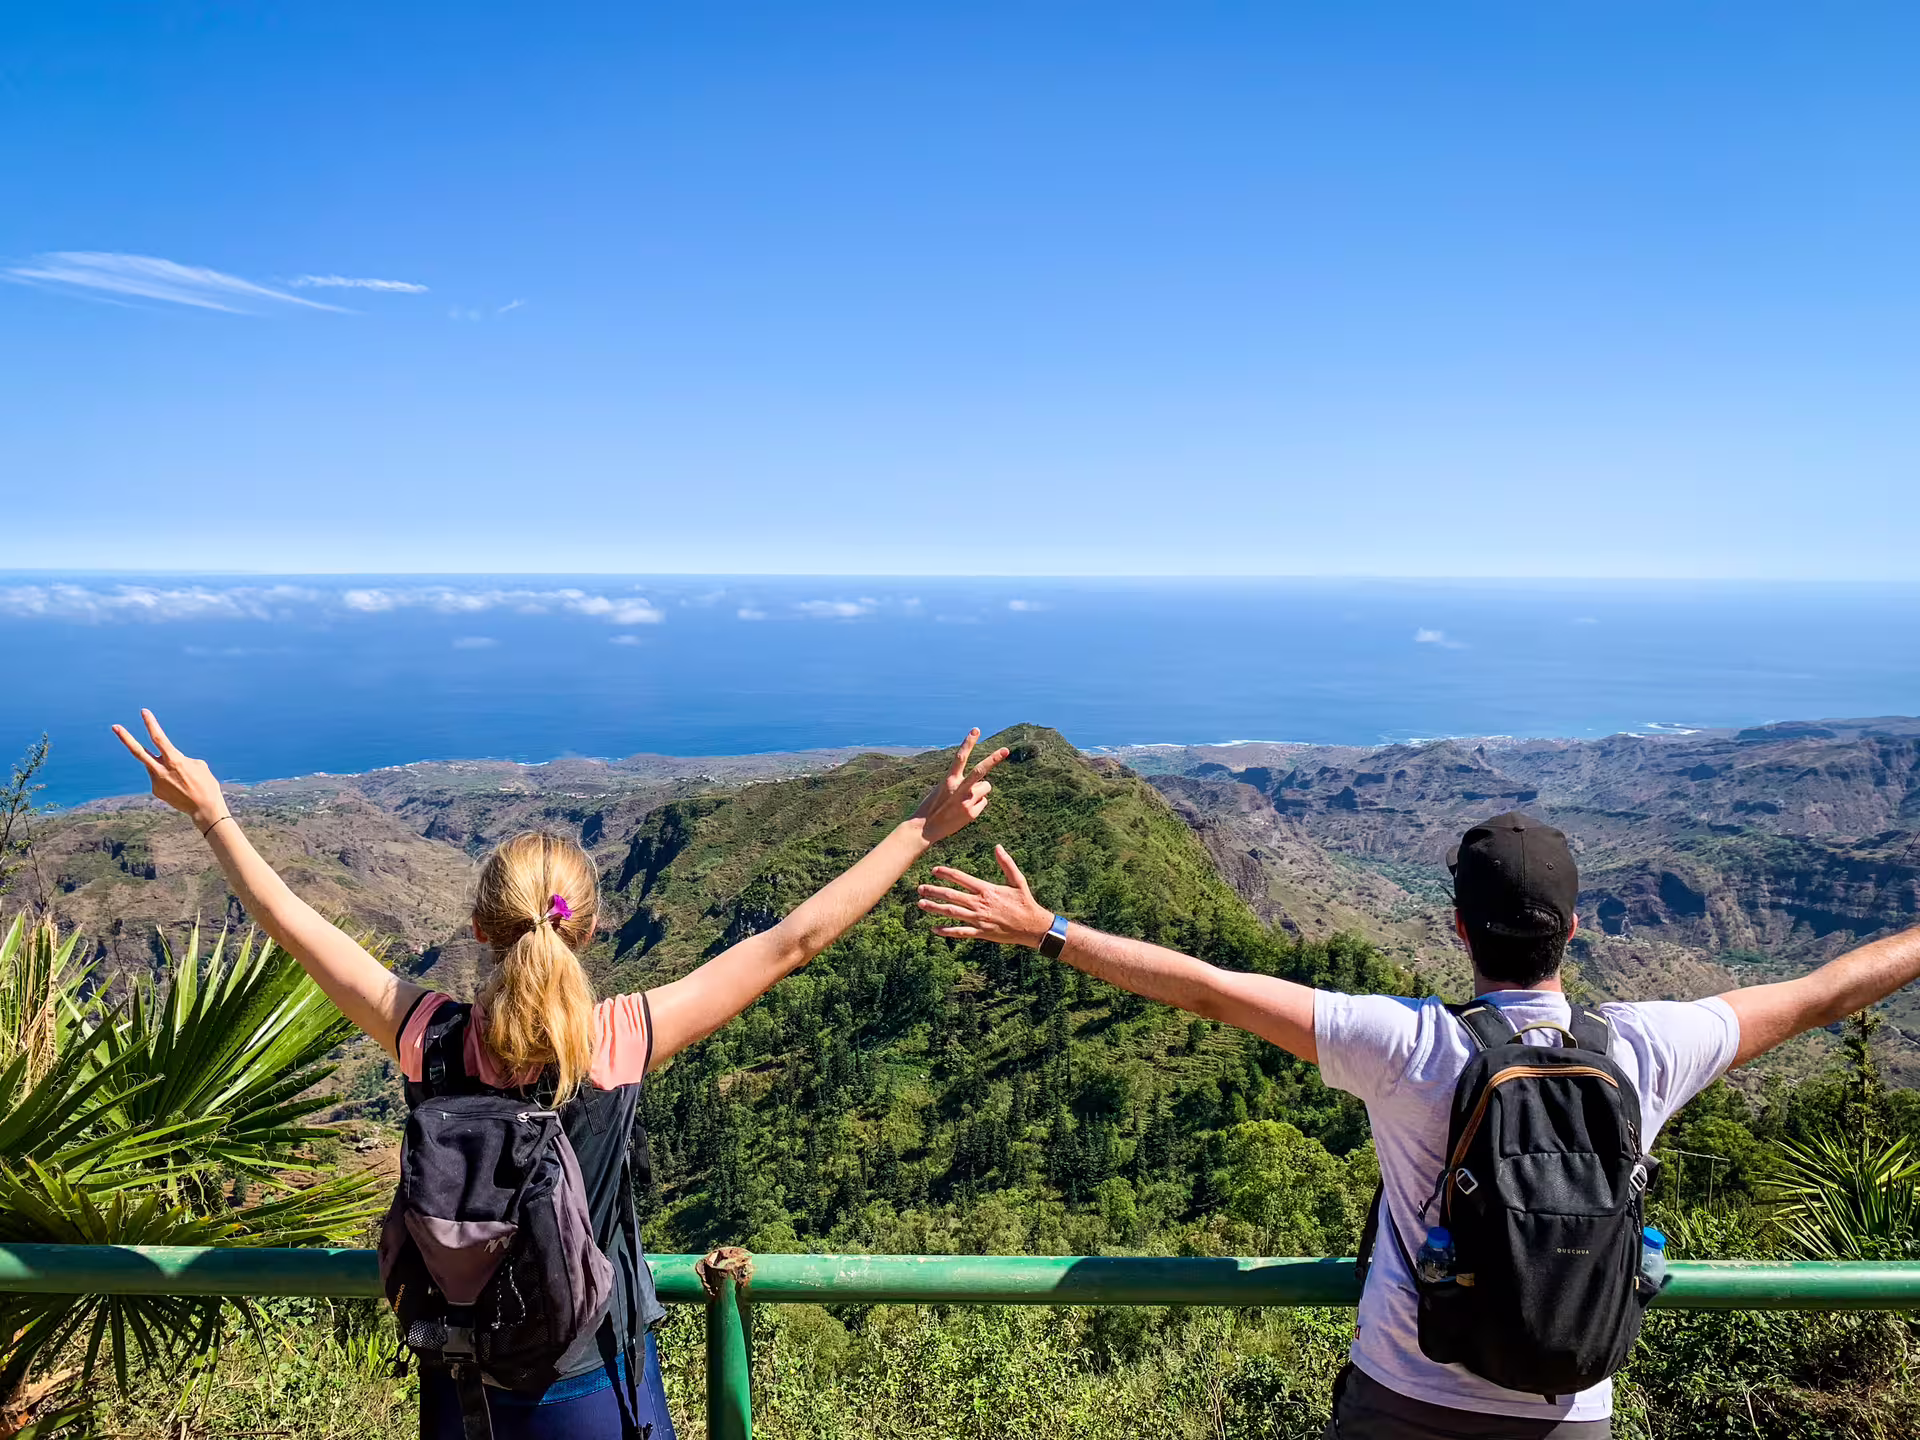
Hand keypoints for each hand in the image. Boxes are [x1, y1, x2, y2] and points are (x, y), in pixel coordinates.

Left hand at [112, 709, 228, 833]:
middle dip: (126, 738)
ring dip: (163, 765)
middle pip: (138, 752)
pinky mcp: (156, 790)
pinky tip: (181, 788)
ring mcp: (156, 781)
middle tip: (115, 727)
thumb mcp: (199, 766)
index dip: (151, 724)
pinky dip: (169, 778)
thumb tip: (168, 762)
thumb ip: (180, 759)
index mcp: (174, 760)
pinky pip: (159, 778)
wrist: (204, 809)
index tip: (144, 712)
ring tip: (182, 778)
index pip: (158, 738)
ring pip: (153, 765)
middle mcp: (161, 770)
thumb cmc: (206, 784)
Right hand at [910, 728, 1010, 844]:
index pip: (960, 757)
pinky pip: (983, 803)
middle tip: (1006, 750)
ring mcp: (966, 802)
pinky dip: (977, 805)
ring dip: (981, 791)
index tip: (976, 730)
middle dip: (993, 759)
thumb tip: (980, 785)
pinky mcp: (971, 813)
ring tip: (966, 799)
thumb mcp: (943, 789)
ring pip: (986, 787)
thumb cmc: (934, 806)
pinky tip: (965, 811)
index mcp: (949, 780)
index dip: (968, 742)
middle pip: (980, 771)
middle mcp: (958, 789)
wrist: (925, 828)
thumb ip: (960, 783)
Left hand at [918, 845, 1053, 947]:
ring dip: (935, 909)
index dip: (946, 873)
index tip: (934, 870)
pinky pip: (960, 932)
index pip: (961, 878)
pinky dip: (946, 931)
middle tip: (920, 888)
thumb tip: (997, 846)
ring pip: (952, 913)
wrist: (1032, 926)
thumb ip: (1007, 863)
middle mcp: (980, 904)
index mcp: (987, 890)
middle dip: (934, 891)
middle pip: (951, 896)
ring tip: (921, 904)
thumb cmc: (1025, 901)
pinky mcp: (981, 933)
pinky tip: (933, 929)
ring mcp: (979, 920)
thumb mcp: (1018, 880)